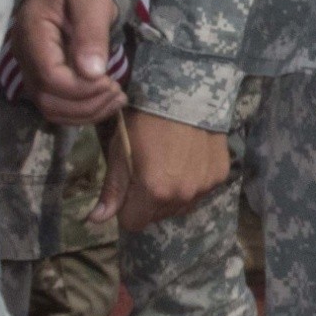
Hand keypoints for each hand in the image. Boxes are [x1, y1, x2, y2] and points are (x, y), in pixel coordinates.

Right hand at [11, 0, 125, 124]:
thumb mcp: (92, 3)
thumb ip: (91, 34)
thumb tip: (92, 73)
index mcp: (32, 32)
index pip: (49, 76)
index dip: (81, 88)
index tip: (110, 81)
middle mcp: (25, 55)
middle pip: (47, 98)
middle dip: (86, 103)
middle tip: (117, 91)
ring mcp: (31, 69)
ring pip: (51, 108)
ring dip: (86, 112)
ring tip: (117, 98)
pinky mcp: (43, 79)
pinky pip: (57, 106)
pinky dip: (83, 111)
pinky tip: (106, 101)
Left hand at [94, 109, 230, 230]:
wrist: (185, 92)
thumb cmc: (145, 120)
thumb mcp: (120, 152)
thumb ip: (112, 190)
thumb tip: (95, 221)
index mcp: (154, 192)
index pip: (133, 223)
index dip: (126, 208)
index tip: (128, 186)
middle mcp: (182, 196)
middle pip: (158, 216)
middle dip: (149, 202)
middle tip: (148, 170)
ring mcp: (205, 187)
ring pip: (180, 206)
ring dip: (172, 194)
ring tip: (170, 164)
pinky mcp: (220, 175)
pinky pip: (200, 191)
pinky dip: (192, 182)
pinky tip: (189, 159)